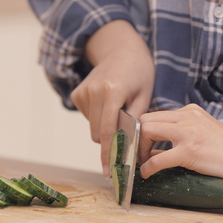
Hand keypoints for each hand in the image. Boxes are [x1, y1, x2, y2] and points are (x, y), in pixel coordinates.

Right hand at [71, 20, 153, 176]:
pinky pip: (88, 118)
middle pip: (98, 134)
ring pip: (93, 128)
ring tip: (119, 111)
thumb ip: (135, 121)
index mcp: (112, 91)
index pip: (107, 131)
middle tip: (126, 141)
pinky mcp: (78, 94)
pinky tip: (108, 105)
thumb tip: (129, 147)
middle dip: (110, 142)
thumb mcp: (145, 95)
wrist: (121, 50)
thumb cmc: (139, 72)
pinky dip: (99, 118)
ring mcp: (83, 92)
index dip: (108, 154)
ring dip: (106, 128)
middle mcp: (93, 91)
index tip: (109, 172)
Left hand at [138, 104, 222, 188]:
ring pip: (147, 131)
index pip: (154, 115)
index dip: (141, 131)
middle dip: (136, 139)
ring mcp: (189, 132)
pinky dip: (147, 168)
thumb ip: (179, 137)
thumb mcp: (201, 135)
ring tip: (142, 164)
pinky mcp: (191, 150)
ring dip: (139, 150)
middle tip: (138, 156)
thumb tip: (151, 150)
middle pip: (146, 119)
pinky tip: (147, 174)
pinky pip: (158, 158)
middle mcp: (188, 117)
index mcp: (190, 111)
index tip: (138, 146)